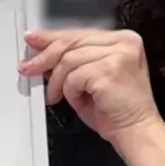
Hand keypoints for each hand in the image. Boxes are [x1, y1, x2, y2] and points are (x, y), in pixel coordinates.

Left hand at [19, 28, 162, 144]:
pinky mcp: (109, 71)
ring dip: (58, 81)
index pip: (80, 34)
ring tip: (58, 96)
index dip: (53, 38)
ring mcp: (119, 55)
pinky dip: (70, 91)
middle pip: (72, 42)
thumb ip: (72, 61)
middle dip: (46, 57)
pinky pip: (74, 76)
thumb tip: (41, 53)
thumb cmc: (116, 110)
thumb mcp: (89, 78)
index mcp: (123, 39)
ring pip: (69, 59)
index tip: (33, 40)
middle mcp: (124, 42)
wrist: (136, 131)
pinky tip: (76, 100)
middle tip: (28, 68)